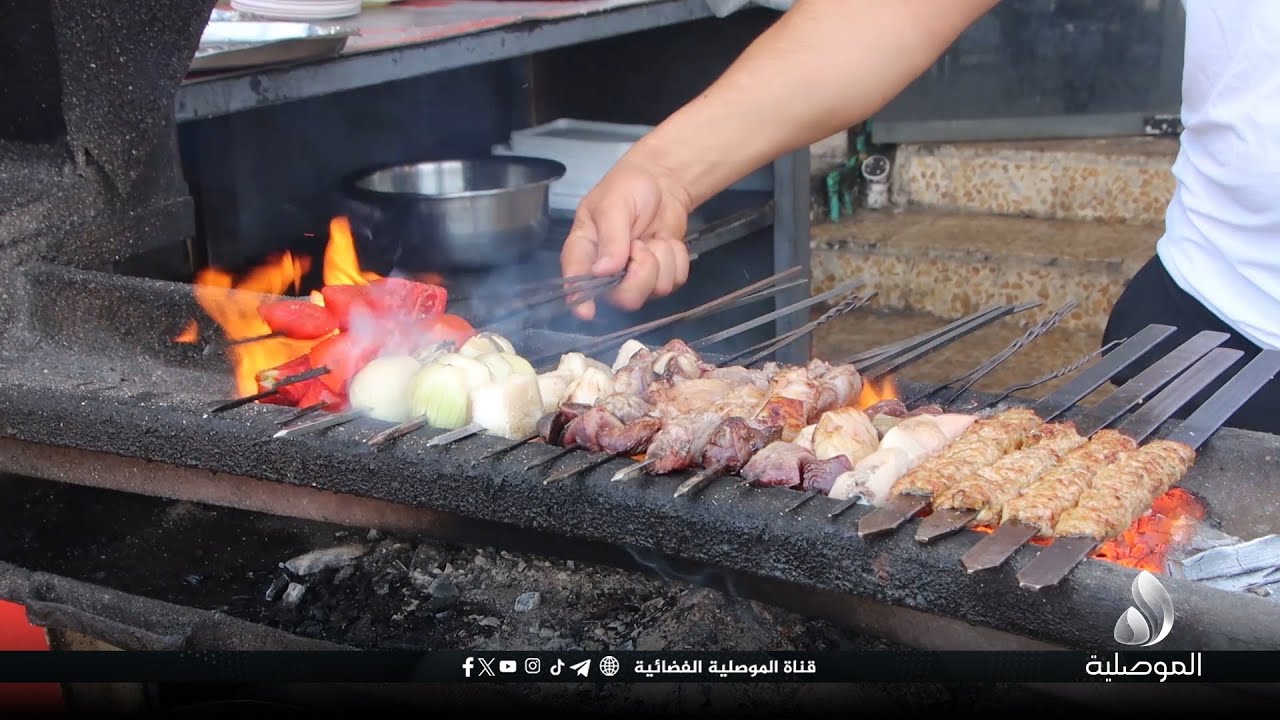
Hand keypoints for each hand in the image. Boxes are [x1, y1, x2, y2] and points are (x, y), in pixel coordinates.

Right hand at [560, 156, 693, 320]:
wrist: (662, 182)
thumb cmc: (628, 187)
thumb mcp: (613, 204)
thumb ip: (610, 237)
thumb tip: (603, 271)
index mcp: (584, 251)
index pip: (576, 281)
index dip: (580, 300)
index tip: (588, 312)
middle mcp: (606, 272)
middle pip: (623, 298)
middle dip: (641, 273)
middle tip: (642, 245)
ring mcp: (635, 278)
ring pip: (653, 291)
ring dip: (661, 260)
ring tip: (653, 237)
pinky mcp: (660, 276)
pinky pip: (674, 282)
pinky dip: (676, 258)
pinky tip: (665, 241)